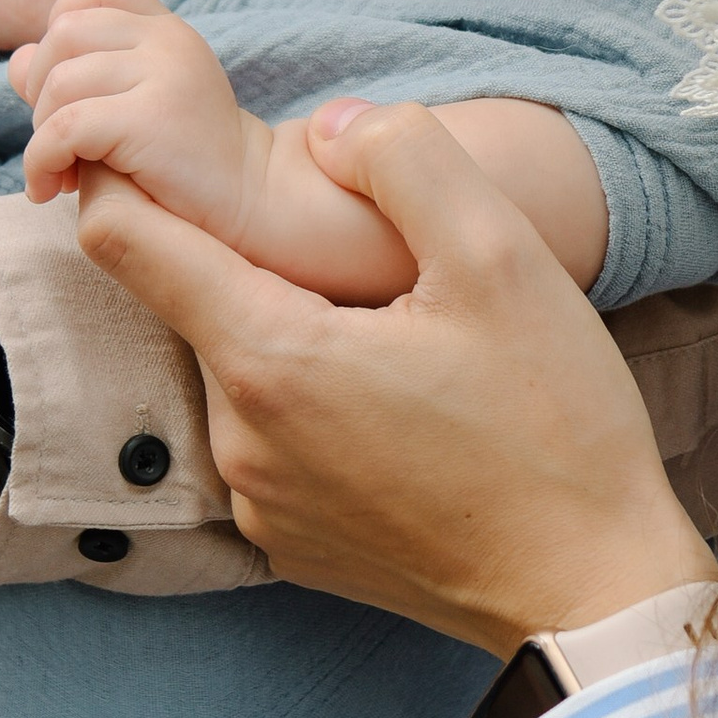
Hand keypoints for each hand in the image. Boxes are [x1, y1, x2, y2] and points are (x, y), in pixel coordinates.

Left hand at [17, 0, 257, 229]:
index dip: (65, 22)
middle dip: (41, 88)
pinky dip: (42, 161)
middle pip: (64, 32)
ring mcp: (165, 74)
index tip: (70, 83)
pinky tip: (50, 188)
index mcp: (167, 29)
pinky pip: (64, 128)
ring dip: (42, 133)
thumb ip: (76, 76)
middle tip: (58, 140)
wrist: (251, 206)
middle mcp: (169, 39)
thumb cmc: (186, 163)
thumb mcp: (129, 106)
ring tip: (61, 171)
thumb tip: (14, 59)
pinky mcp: (152, 118)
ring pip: (59, 81)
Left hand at [72, 102, 714, 651]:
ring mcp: (258, 503)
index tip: (150, 141)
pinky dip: (310, 407)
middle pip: (196, 303)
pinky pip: (272, 443)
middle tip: (352, 245)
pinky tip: (399, 407)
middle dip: (248, 257)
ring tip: (396, 332)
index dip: (123, 174)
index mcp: (270, 358)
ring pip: (240, 371)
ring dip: (289, 335)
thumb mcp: (502, 257)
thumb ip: (405, 157)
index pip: (124, 240)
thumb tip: (332, 125)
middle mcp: (237, 440)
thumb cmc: (555, 426)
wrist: (595, 592)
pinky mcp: (290, 544)